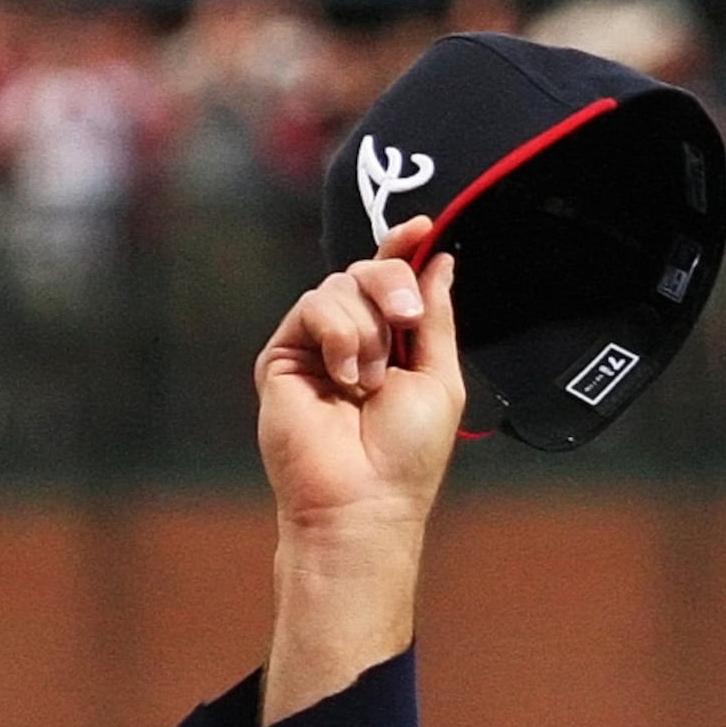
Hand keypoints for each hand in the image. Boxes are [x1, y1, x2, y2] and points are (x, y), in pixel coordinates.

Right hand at [254, 221, 461, 720]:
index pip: (393, 280)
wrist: (363, 499)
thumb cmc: (406, 455)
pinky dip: (341, 335)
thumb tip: (442, 261)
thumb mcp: (440, 378)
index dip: (404, 249)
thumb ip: (437, 318)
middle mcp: (351, 339)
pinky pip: (314, 306)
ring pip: (340, 284)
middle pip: (367, 270)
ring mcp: (314, 346)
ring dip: (368, 325)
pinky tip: (345, 378)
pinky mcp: (283, 356)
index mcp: (391, 344)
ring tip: (370, 379)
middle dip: (392, 282)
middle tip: (406, 318)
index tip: (423, 227)